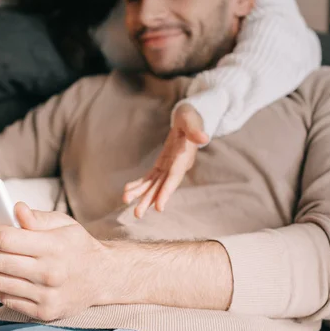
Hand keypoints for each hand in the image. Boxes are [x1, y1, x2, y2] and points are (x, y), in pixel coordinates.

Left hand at [0, 202, 106, 321]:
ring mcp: (46, 296)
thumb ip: (37, 218)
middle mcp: (50, 273)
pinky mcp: (43, 312)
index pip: (6, 239)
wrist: (102, 277)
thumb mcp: (64, 224)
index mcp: (54, 246)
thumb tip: (16, 209)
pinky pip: (7, 299)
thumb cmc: (78, 247)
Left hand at [123, 103, 208, 217]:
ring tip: (126, 203)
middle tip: (137, 214)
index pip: (174, 177)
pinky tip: (128, 191)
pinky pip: (150, 177)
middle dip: (150, 200)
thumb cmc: (191, 116)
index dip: (166, 191)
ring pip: (155, 184)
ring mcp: (169, 166)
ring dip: (141, 195)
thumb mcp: (192, 119)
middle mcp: (177, 166)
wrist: (189, 117)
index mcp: (184, 157)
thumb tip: (203, 138)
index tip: (158, 207)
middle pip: (163, 186)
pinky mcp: (163, 164)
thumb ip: (195, 130)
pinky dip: (139, 184)